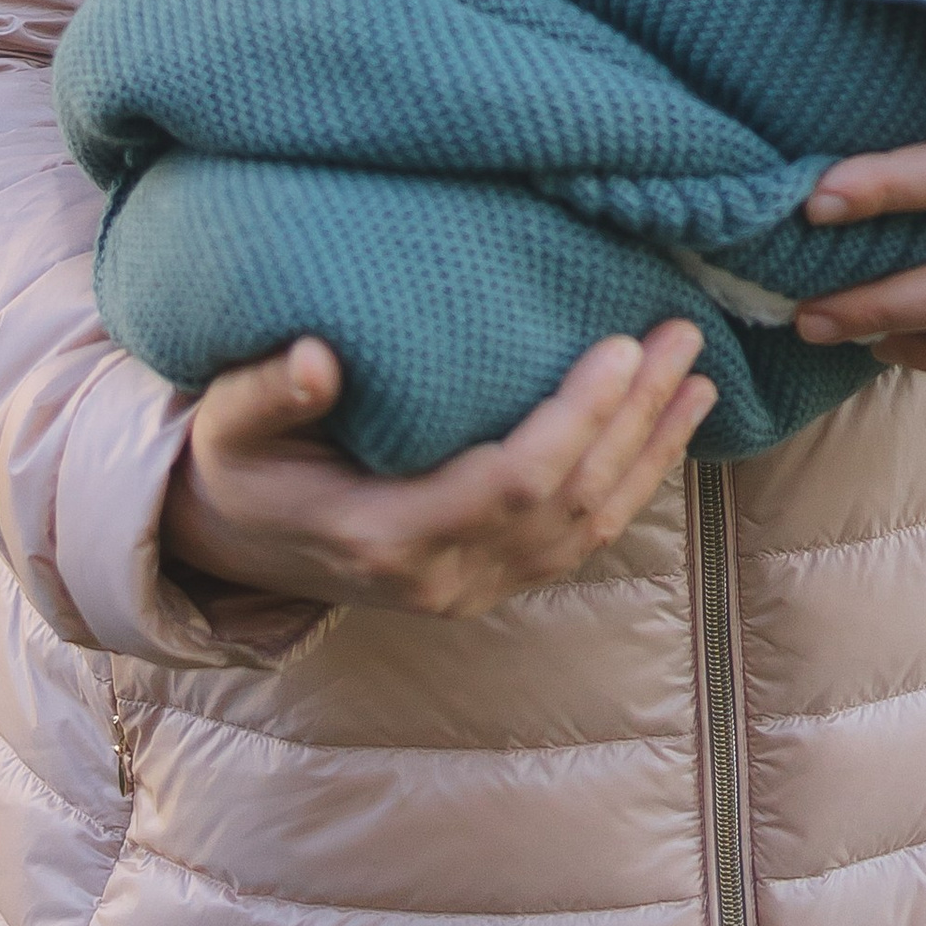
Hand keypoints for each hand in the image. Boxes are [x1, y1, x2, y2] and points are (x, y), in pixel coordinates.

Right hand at [160, 322, 716, 618]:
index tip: (617, 347)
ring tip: (697, 377)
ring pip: (588, 529)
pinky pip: (580, 540)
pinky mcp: (492, 581)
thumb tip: (315, 358)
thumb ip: (266, 392)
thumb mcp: (228, 426)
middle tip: (680, 335)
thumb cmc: (239, 467)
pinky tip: (666, 432)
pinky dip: (633, 485)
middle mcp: (442, 577)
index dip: (573, 420)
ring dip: (650, 452)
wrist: (238, 546)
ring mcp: (473, 589)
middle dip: (633, 419)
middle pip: (567, 502)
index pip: (509, 484)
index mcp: (384, 536)